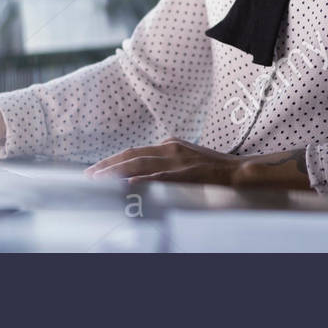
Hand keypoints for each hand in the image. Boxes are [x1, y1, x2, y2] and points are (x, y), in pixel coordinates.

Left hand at [85, 140, 313, 189]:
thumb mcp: (186, 158)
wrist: (240, 171)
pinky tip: (128, 183)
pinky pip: (161, 176)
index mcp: (169, 145)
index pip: (133, 151)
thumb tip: (144, 170)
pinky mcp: (187, 172)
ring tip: (99, 180)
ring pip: (140, 163)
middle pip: (131, 154)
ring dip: (116, 171)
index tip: (94, 169)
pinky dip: (144, 178)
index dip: (112, 160)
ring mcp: (179, 160)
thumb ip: (167, 161)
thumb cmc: (214, 168)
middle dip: (107, 165)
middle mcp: (170, 148)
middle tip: (87, 175)